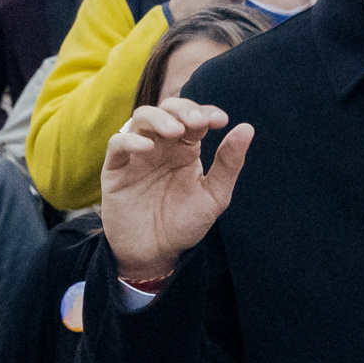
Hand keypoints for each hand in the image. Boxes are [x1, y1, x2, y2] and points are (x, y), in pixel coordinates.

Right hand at [99, 97, 253, 284]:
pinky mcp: (116, 169)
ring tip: (175, 131)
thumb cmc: (184, 224)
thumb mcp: (214, 196)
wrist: (155, 253)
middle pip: (168, 109)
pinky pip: (117, 143)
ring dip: (159, 118)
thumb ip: (228, 164)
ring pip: (142, 118)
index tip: (220, 121)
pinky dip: (131, 139)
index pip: (194, 117)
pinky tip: (148, 148)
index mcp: (186, 148)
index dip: (206, 112)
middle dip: (183, 110)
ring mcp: (137, 154)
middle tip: (198, 124)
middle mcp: (161, 146)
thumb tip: (247, 128)